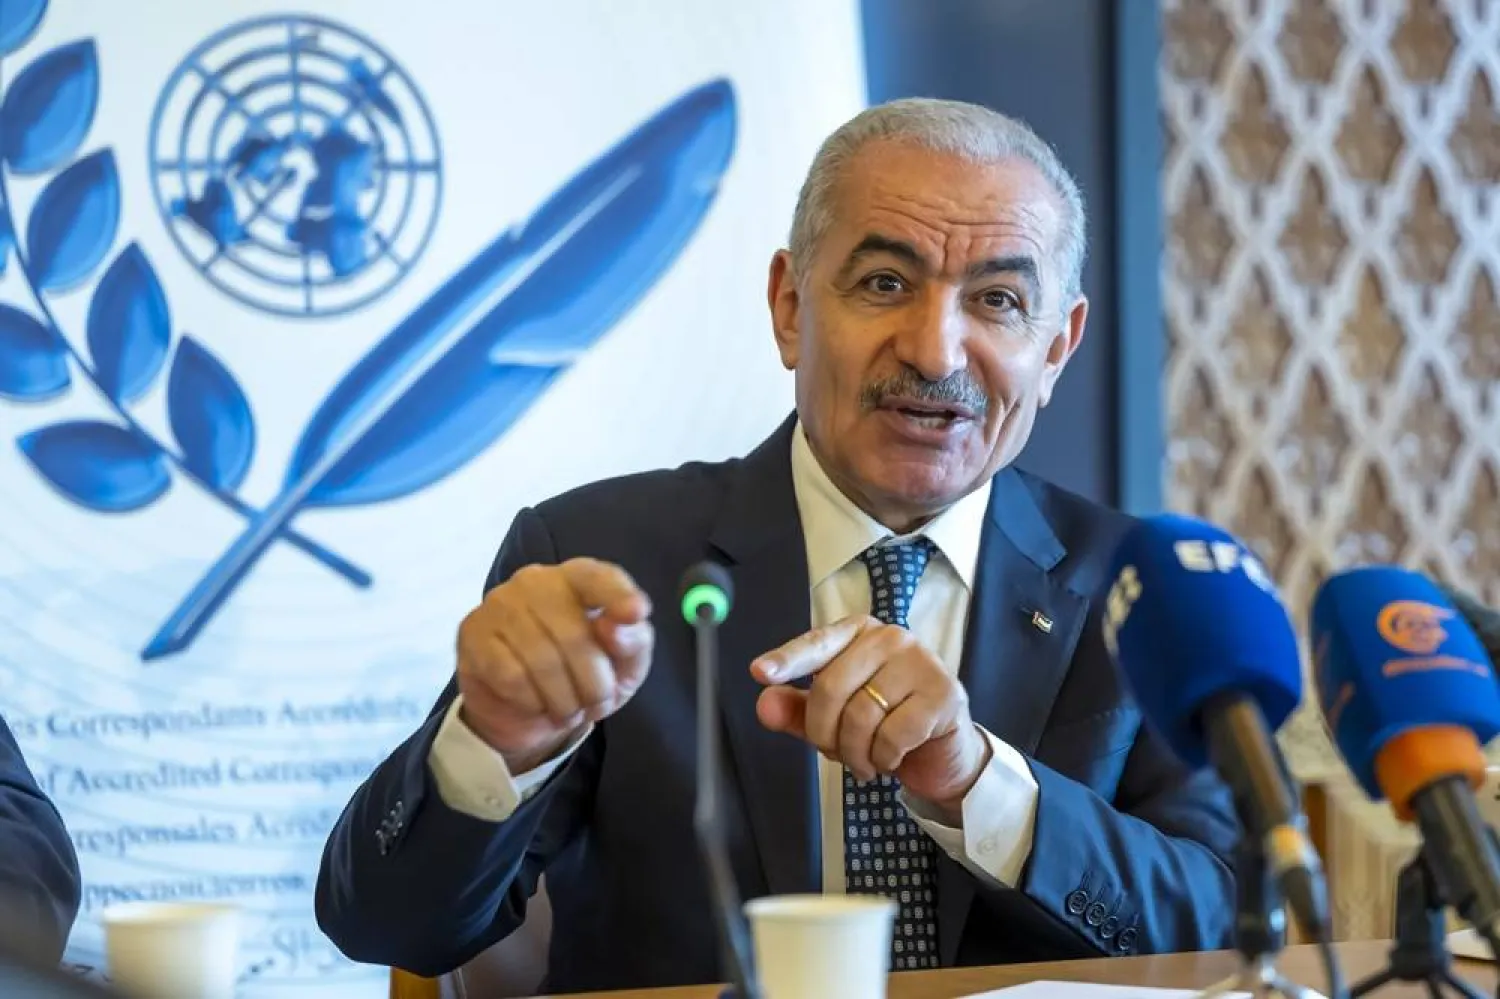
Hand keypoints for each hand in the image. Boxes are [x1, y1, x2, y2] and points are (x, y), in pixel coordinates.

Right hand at [456, 558, 653, 773]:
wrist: (527, 708)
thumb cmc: (582, 674)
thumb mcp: (623, 665)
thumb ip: (633, 642)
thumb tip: (616, 628)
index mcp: (577, 578)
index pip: (598, 577)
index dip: (618, 595)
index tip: (636, 613)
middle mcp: (536, 581)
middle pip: (574, 635)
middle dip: (594, 684)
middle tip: (598, 706)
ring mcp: (499, 604)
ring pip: (542, 660)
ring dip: (564, 700)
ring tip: (568, 710)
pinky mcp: (473, 634)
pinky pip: (511, 676)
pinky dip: (533, 702)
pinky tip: (536, 703)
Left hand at [751, 616, 990, 815]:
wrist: (941, 752)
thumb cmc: (883, 724)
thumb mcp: (833, 719)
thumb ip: (796, 710)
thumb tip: (764, 705)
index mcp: (857, 633)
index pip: (816, 644)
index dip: (787, 660)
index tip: (760, 672)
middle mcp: (889, 638)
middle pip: (831, 687)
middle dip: (824, 733)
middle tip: (833, 753)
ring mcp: (920, 661)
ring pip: (860, 716)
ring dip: (854, 753)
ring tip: (864, 761)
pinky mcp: (942, 693)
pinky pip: (892, 735)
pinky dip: (883, 758)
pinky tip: (891, 759)